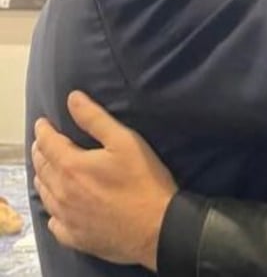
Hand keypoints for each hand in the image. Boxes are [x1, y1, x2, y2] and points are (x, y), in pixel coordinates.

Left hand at [32, 91, 176, 270]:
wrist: (156, 227)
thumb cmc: (144, 181)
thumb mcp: (125, 142)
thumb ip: (96, 119)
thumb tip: (72, 99)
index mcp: (71, 166)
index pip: (47, 143)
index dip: (43, 130)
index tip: (43, 123)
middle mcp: (61, 192)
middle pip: (41, 167)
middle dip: (41, 151)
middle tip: (45, 143)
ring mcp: (66, 217)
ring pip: (44, 193)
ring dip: (43, 177)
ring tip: (48, 169)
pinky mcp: (74, 236)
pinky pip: (53, 221)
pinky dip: (52, 208)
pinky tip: (59, 206)